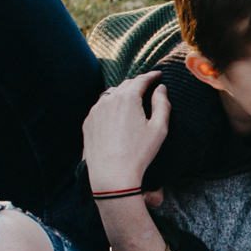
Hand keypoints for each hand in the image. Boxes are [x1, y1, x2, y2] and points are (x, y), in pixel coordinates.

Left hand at [83, 74, 170, 194]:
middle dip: (137, 83)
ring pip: (111, 95)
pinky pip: (100, 108)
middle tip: (147, 86)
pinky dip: (110, 106)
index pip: (141, 79)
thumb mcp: (159, 129)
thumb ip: (162, 104)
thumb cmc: (138, 153)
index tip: (158, 75)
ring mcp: (95, 111)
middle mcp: (109, 99)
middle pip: (125, 85)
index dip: (151, 75)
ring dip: (122, 94)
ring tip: (131, 100)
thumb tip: (161, 89)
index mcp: (128, 98)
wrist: (111, 175)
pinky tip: (116, 115)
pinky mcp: (88, 123)